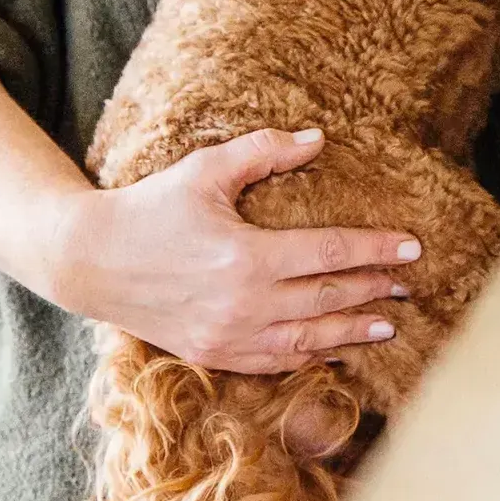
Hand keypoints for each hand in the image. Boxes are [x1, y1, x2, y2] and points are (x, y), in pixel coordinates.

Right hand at [47, 128, 419, 373]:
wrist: (87, 262)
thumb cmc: (149, 208)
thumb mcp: (204, 170)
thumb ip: (263, 152)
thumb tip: (318, 139)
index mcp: (245, 257)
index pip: (329, 254)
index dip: (375, 249)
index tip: (412, 247)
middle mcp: (242, 304)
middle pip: (327, 298)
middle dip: (374, 289)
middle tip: (408, 283)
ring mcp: (227, 337)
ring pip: (308, 338)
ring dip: (352, 330)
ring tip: (387, 323)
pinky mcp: (211, 356)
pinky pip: (274, 361)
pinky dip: (310, 355)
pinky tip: (333, 348)